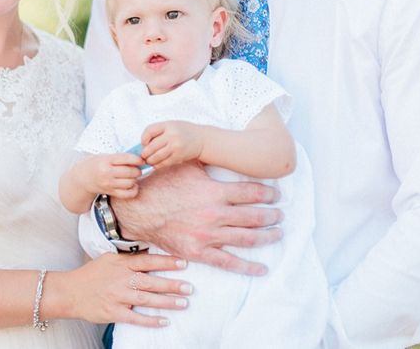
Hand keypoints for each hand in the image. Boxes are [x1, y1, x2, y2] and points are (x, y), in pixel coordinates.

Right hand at [60, 252, 191, 326]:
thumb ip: (129, 257)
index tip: (184, 263)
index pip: (148, 261)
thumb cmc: (92, 274)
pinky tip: (164, 321)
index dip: (166, 262)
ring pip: (146, 300)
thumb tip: (150, 251)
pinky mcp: (113, 313)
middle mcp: (121, 279)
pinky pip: (135, 318)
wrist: (69, 291)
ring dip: (167, 302)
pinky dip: (150, 320)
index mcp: (121, 264)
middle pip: (151, 282)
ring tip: (184, 303)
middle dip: (172, 284)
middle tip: (190, 287)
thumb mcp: (109, 259)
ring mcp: (117, 297)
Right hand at [75, 153, 143, 198]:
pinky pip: (127, 194)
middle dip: (137, 170)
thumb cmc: (97, 164)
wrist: (83, 177)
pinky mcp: (111, 192)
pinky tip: (133, 185)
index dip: (137, 159)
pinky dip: (133, 190)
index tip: (141, 160)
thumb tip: (139, 159)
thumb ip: (121, 157)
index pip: (126, 159)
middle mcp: (107, 173)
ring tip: (133, 176)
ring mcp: (109, 184)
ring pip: (130, 183)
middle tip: (138, 168)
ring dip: (135, 179)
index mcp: (106, 160)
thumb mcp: (106, 156)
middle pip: (130, 172)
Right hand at [112, 162, 281, 275]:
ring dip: (266, 236)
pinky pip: (229, 262)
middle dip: (272, 215)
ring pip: (247, 238)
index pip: (251, 192)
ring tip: (277, 234)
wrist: (139, 209)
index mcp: (214, 191)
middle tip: (281, 215)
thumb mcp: (186, 166)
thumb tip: (220, 151)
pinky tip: (262, 268)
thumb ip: (207, 161)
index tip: (276, 194)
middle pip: (254, 216)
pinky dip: (248, 266)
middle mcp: (216, 214)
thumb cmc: (161, 184)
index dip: (268, 194)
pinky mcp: (199, 252)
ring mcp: (209, 235)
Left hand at [141, 120, 203, 168]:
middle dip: (144, 153)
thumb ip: (159, 131)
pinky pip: (164, 163)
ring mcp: (175, 146)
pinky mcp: (179, 156)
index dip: (143, 138)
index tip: (144, 143)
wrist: (202, 139)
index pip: (149, 131)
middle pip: (151, 146)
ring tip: (149, 160)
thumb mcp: (172, 125)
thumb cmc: (184, 131)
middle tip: (143, 155)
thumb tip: (143, 144)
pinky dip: (157, 165)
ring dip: (150, 160)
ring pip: (156, 157)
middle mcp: (171, 135)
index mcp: (168, 125)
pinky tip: (156, 164)